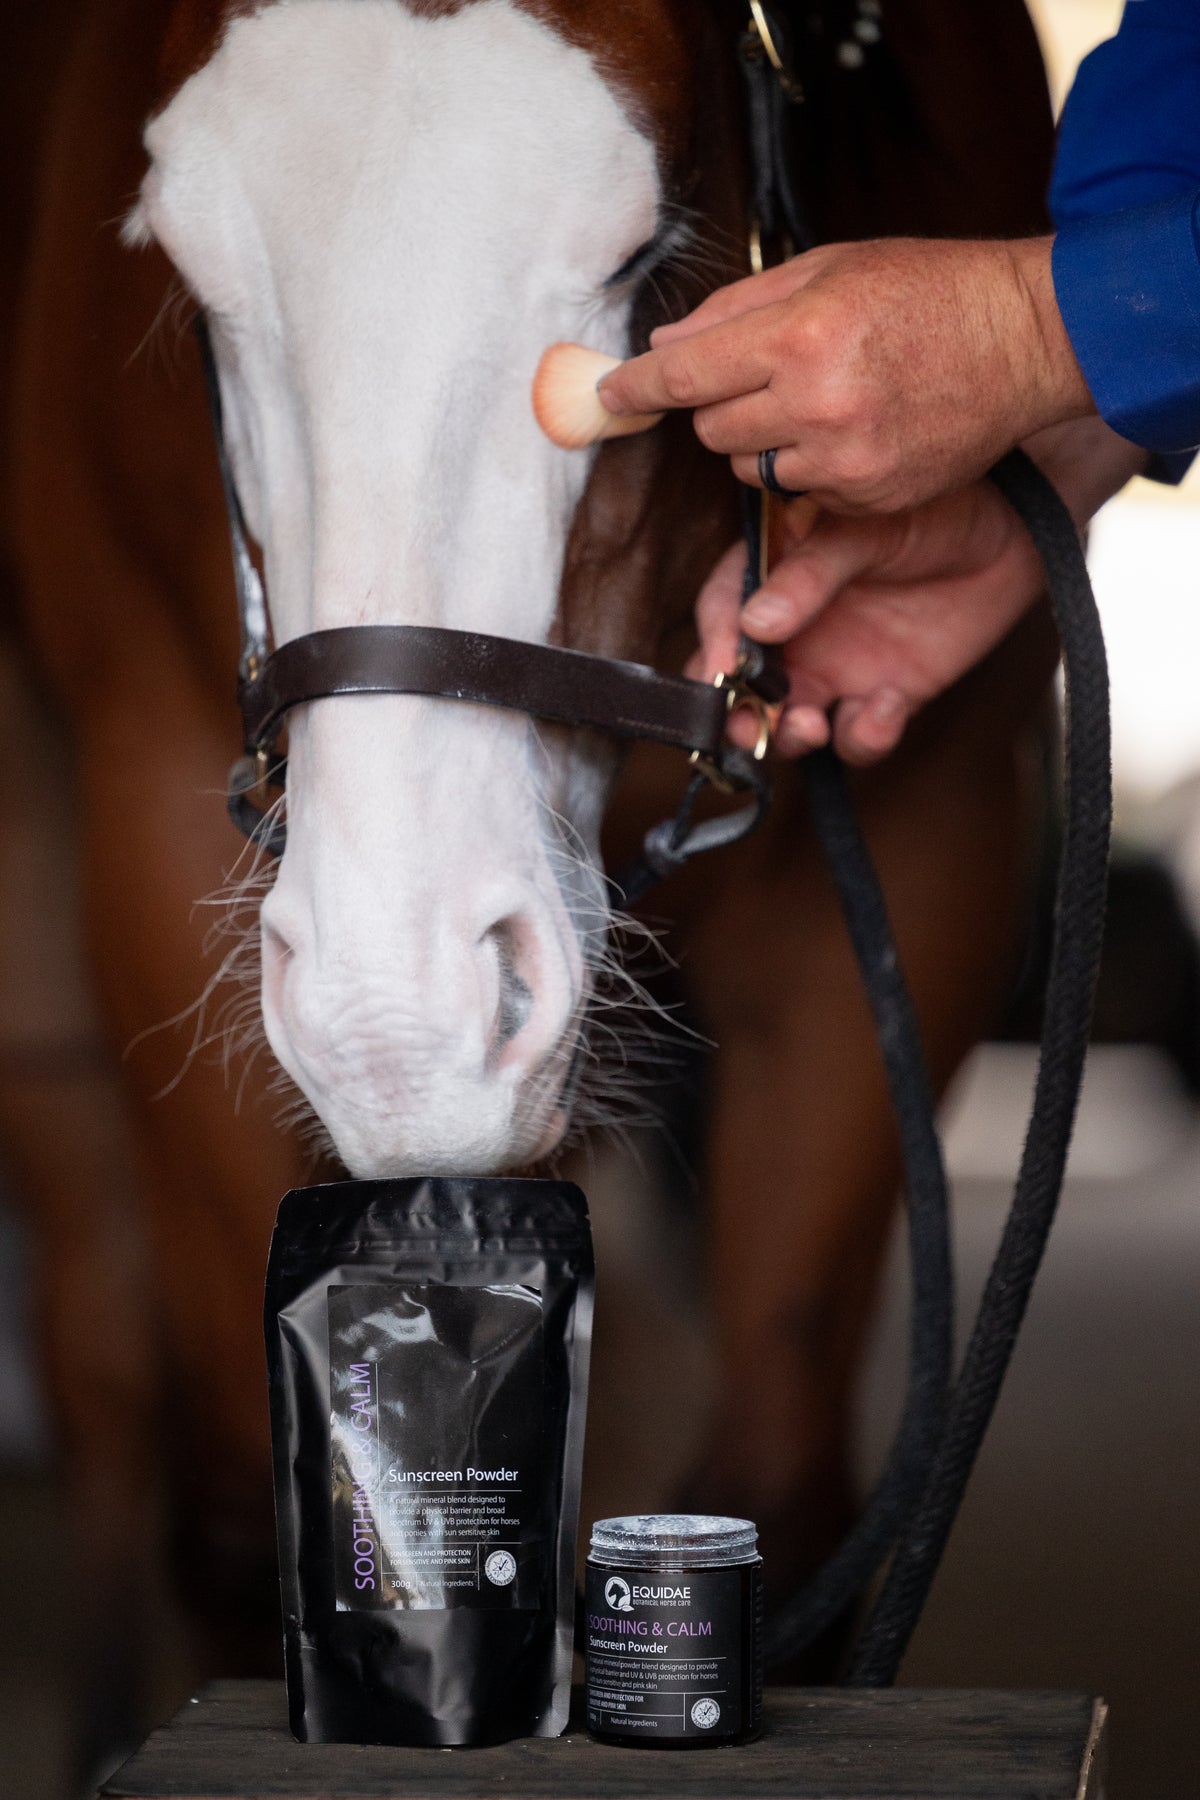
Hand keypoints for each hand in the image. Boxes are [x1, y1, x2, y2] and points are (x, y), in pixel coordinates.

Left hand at [599, 237, 1094, 513]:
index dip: (637, 387)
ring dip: (764, 441)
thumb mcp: (831, 268)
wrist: (1025, 340)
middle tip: (765, 375)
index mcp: (801, 335)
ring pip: (751, 470)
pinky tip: (854, 432)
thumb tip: (663, 344)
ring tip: (819, 402)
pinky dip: (810, 469)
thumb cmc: (929, 290)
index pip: (686, 374)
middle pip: (712, 430)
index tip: (606, 396)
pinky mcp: (869, 498)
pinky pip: (801, 494)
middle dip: (720, 406)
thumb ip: (738, 309)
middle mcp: (817, 404)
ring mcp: (844, 460)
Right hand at [692, 419, 1145, 763]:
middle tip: (747, 728)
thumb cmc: (934, 505)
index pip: (723, 615)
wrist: (1019, 529)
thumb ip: (811, 574)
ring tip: (811, 725)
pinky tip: (886, 704)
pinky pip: (859, 735)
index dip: (714, 647)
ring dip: (790, 736)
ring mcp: (838, 668)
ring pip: (791, 723)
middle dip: (736, 715)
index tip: (722, 672)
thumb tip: (756, 624)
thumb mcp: (864, 528)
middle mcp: (795, 630)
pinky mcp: (886, 697)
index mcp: (774, 574)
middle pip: (743, 687)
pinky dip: (864, 734)